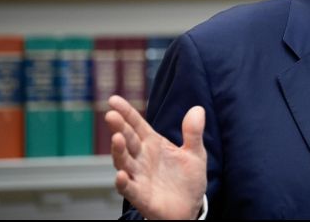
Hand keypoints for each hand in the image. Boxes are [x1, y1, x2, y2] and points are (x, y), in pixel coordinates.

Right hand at [105, 95, 207, 219]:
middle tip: (112, 115)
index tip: (113, 99)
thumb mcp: (195, 153)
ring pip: (124, 161)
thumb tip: (198, 108)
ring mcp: (139, 176)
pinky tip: (120, 174)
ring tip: (117, 138)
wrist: (190, 208)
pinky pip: (129, 188)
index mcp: (153, 144)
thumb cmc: (187, 180)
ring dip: (118, 151)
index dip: (126, 113)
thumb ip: (193, 132)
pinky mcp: (141, 195)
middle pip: (128, 140)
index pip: (137, 125)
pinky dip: (123, 182)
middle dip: (119, 127)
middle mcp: (142, 158)